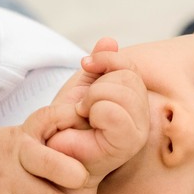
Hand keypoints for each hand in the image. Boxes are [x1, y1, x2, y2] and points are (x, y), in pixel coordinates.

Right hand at [0, 124, 86, 193]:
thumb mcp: (20, 135)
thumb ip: (50, 132)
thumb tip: (88, 120)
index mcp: (24, 135)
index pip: (51, 117)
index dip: (72, 122)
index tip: (86, 137)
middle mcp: (15, 157)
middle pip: (56, 165)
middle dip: (78, 178)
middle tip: (82, 185)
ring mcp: (4, 185)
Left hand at [44, 49, 148, 183]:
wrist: (50, 153)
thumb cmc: (66, 124)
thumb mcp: (83, 86)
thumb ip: (99, 64)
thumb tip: (108, 40)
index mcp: (135, 103)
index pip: (130, 67)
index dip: (107, 59)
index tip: (86, 65)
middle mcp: (143, 117)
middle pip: (128, 76)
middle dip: (97, 84)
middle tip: (82, 105)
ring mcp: (139, 131)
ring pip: (122, 90)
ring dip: (93, 97)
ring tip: (84, 113)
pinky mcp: (128, 144)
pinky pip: (115, 110)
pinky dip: (95, 110)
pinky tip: (87, 121)